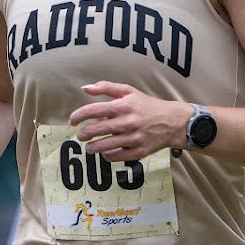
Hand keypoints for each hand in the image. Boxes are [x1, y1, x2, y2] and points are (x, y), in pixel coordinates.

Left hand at [69, 81, 192, 161]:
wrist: (172, 122)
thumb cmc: (147, 106)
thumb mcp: (129, 91)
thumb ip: (106, 88)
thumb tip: (85, 89)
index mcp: (123, 106)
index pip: (92, 111)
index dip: (78, 116)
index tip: (72, 121)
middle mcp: (127, 122)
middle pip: (95, 131)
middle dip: (83, 134)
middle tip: (81, 135)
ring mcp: (132, 139)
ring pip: (102, 146)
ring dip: (91, 148)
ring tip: (89, 146)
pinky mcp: (137, 152)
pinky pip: (114, 156)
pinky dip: (106, 155)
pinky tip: (105, 151)